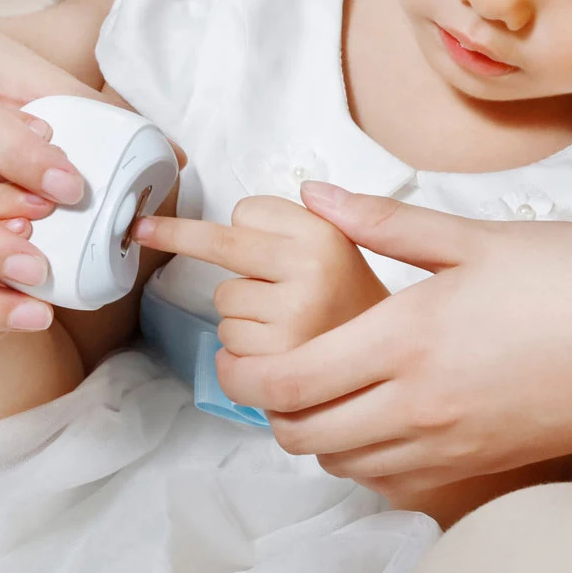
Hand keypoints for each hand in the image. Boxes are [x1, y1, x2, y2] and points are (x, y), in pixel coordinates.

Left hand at [132, 194, 389, 355]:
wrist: (394, 368)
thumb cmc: (356, 306)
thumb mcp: (341, 246)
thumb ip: (304, 220)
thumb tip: (266, 204)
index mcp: (328, 237)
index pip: (246, 210)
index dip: (247, 224)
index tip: (234, 224)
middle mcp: (314, 271)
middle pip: (224, 247)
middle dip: (201, 246)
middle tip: (176, 235)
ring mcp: (295, 317)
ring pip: (224, 301)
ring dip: (239, 312)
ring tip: (282, 322)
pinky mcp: (278, 361)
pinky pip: (227, 343)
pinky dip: (241, 350)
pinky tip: (276, 351)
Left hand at [211, 182, 571, 499]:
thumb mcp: (475, 237)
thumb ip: (383, 223)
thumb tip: (316, 195)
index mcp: (407, 339)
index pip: (289, 382)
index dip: (242, 376)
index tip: (232, 354)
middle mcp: (420, 405)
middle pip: (304, 436)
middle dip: (270, 409)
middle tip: (272, 368)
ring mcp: (452, 444)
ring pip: (344, 464)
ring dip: (314, 433)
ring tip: (323, 386)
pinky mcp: (482, 462)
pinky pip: (393, 478)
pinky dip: (362, 455)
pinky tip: (379, 413)